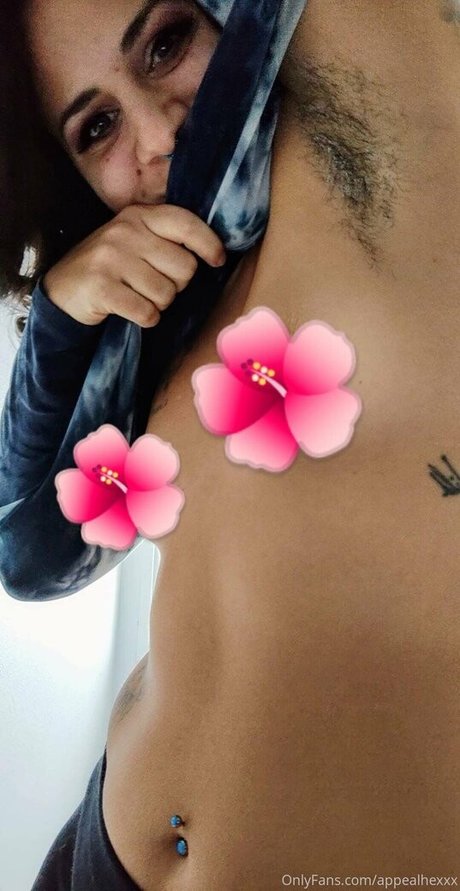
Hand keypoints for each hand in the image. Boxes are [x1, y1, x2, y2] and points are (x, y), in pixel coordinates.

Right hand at [43, 204, 225, 326]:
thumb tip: (213, 253)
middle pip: (185, 267)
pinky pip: (147, 312)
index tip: (217, 260)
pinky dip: (145, 318)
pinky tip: (131, 310)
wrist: (63, 288)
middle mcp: (125, 232)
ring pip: (167, 294)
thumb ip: (166, 239)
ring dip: (159, 304)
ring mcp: (110, 259)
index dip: (209, 244)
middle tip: (155, 285)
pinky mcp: (101, 287)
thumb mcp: (135, 241)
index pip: (186, 224)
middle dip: (177, 284)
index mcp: (138, 216)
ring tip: (139, 296)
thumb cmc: (111, 267)